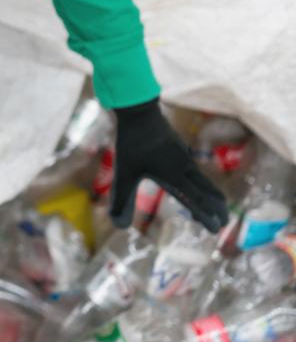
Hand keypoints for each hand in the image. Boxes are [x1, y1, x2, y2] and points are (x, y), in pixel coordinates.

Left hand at [109, 98, 228, 231]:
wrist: (140, 111)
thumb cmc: (132, 143)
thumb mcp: (124, 174)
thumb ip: (122, 199)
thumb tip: (117, 224)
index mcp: (174, 176)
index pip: (196, 201)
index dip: (206, 216)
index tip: (217, 230)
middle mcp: (184, 168)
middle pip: (207, 192)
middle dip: (216, 208)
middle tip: (223, 222)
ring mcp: (184, 157)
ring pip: (203, 180)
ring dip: (209, 196)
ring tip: (210, 207)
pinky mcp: (180, 148)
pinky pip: (195, 170)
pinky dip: (200, 183)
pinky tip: (194, 183)